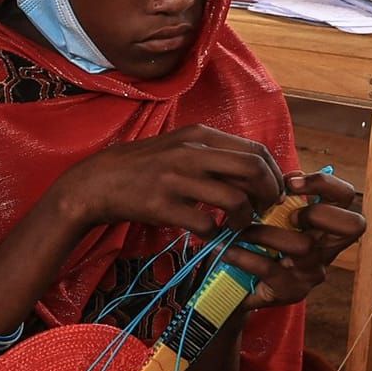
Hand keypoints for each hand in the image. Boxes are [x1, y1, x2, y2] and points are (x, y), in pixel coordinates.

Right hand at [53, 124, 284, 237]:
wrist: (98, 182)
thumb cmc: (143, 166)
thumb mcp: (179, 147)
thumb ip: (213, 154)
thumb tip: (254, 170)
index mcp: (199, 135)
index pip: (256, 150)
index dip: (273, 174)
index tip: (271, 191)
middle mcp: (191, 153)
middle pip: (253, 170)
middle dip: (268, 194)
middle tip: (263, 210)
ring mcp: (177, 180)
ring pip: (235, 200)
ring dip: (244, 219)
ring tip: (236, 225)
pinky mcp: (163, 207)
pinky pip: (206, 224)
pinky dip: (216, 234)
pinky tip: (210, 235)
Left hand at [237, 171, 364, 310]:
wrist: (238, 287)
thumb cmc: (258, 244)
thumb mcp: (272, 217)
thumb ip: (282, 197)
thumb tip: (286, 179)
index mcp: (326, 225)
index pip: (346, 198)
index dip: (326, 184)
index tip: (291, 182)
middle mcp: (327, 248)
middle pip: (353, 225)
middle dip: (318, 213)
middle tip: (287, 215)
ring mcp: (313, 271)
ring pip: (303, 246)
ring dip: (265, 233)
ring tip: (239, 229)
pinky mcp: (292, 290)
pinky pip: (271, 269)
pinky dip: (244, 256)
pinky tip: (227, 250)